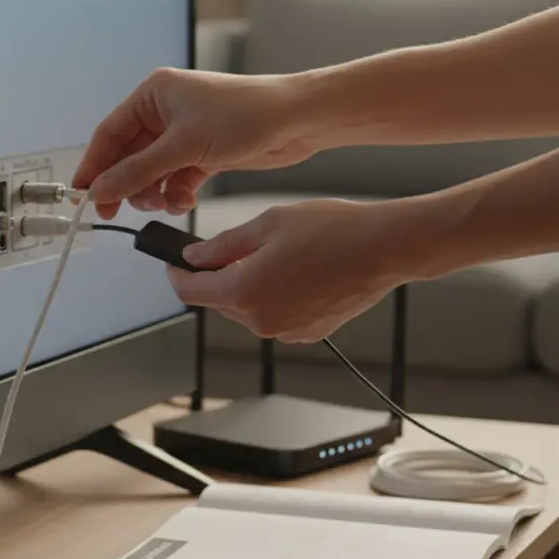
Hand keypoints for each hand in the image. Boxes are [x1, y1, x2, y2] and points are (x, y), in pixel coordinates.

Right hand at [71, 67, 318, 219]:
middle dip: (126, 184)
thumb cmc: (243, 115)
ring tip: (162, 203)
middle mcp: (165, 112)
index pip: (110, 133)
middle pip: (129, 156)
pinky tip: (185, 201)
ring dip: (153, 192)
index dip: (94, 165)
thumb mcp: (184, 146)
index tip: (82, 195)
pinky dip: (176, 194)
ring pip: (151, 172)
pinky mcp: (203, 153)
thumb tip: (100, 190)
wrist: (296, 120)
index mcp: (154, 94)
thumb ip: (138, 171)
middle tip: (114, 212)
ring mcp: (185, 134)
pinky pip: (175, 179)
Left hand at [169, 198, 420, 342]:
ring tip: (273, 253)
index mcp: (244, 294)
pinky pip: (275, 315)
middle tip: (228, 248)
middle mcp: (262, 321)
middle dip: (217, 277)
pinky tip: (294, 270)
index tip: (174, 262)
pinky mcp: (307, 333)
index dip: (177, 274)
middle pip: (219, 302)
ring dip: (247, 286)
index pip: (191, 291)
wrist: (384, 248)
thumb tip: (194, 257)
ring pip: (248, 309)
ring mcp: (286, 331)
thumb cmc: (332, 231)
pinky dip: (273, 296)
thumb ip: (222, 246)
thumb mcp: (266, 225)